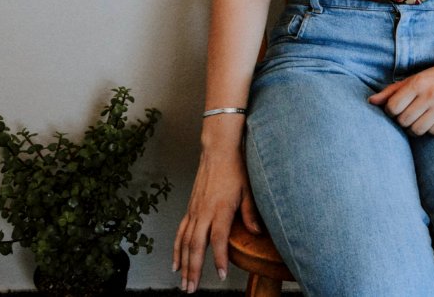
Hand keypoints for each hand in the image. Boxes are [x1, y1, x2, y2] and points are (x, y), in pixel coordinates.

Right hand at [172, 145, 263, 292]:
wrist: (218, 151)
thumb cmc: (236, 169)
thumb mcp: (249, 190)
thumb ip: (251, 213)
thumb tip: (257, 232)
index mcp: (220, 208)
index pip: (218, 239)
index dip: (219, 258)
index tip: (220, 275)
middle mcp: (204, 211)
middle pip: (196, 246)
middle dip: (194, 270)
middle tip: (192, 290)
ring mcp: (195, 210)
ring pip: (185, 242)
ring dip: (184, 264)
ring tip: (184, 284)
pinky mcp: (191, 208)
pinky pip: (181, 232)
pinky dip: (177, 249)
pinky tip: (176, 263)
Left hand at [367, 57, 433, 135]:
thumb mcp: (413, 79)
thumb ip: (391, 91)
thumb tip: (371, 102)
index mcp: (418, 83)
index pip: (393, 107)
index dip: (391, 112)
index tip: (396, 109)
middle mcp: (430, 94)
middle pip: (404, 121)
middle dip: (402, 121)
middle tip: (408, 115)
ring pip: (417, 130)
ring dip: (414, 128)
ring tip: (418, 120)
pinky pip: (433, 132)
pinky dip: (429, 129)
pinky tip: (432, 120)